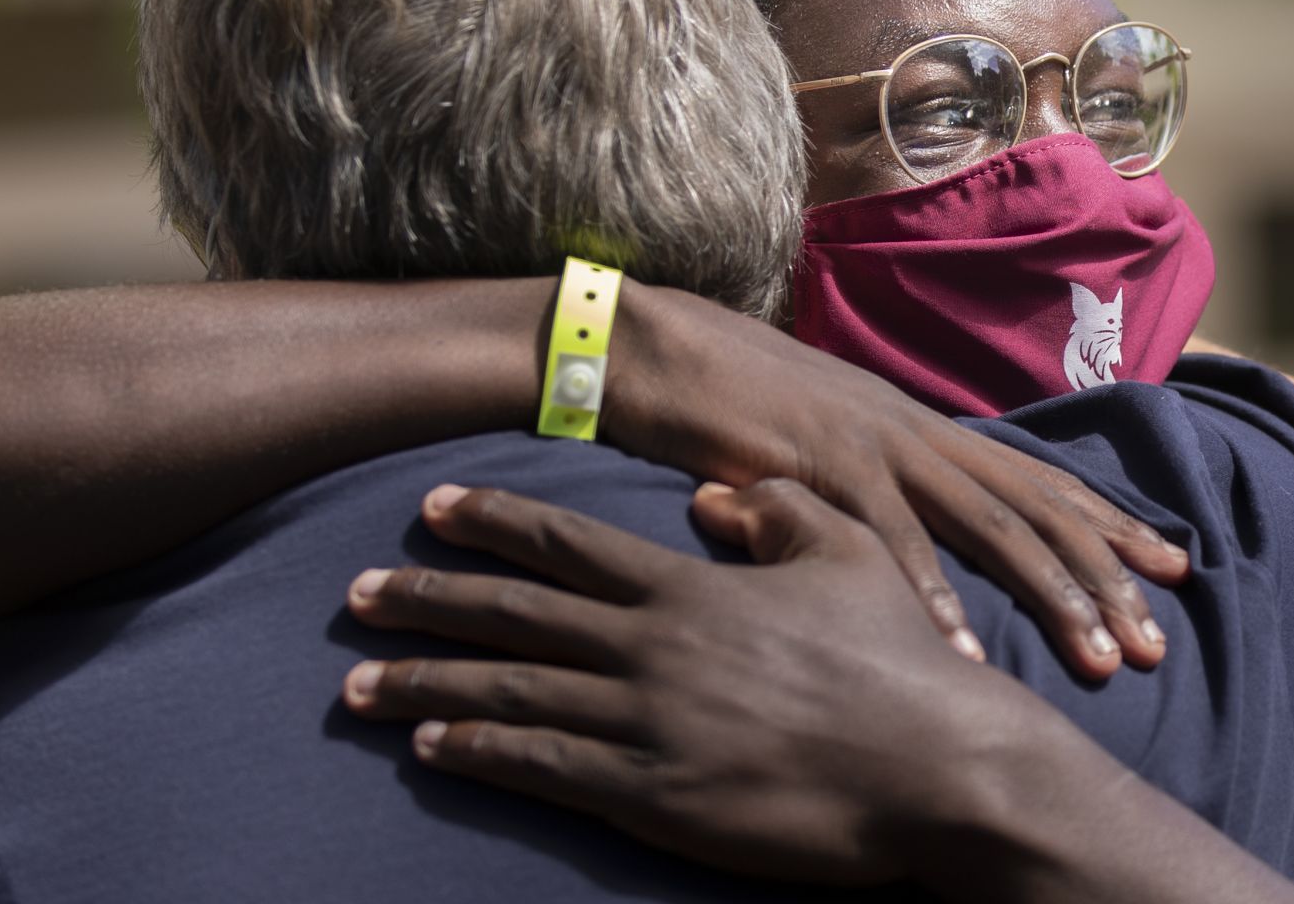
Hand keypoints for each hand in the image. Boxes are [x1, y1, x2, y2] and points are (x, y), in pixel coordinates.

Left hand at [341, 481, 1063, 885]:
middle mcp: (653, 647)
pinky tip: (432, 749)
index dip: (493, 521)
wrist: (937, 768)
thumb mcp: (850, 554)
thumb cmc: (900, 660)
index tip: (432, 507)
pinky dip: (480, 754)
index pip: (567, 545)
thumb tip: (711, 495)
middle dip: (426, 600)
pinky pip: (544, 769)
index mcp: (691, 587)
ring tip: (358, 682)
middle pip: (513, 616)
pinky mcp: (653, 799)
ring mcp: (647, 724)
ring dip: (427, 684)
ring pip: (510, 694)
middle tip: (356, 593)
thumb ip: (776, 512)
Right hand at [609, 284, 1188, 677]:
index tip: (1170, 568)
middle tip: (1157, 643)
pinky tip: (967, 653)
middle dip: (1105, 574)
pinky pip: (890, 541)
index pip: (1037, 478)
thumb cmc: (736, 401)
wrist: (661, 347)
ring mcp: (877, 444)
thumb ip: (879, 479)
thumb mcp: (827, 440)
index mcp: (924, 428)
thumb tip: (916, 530)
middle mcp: (918, 431)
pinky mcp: (823, 465)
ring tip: (1099, 657)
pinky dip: (932, 598)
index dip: (1107, 523)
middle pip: (1036, 507)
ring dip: (1050, 593)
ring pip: (989, 524)